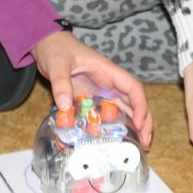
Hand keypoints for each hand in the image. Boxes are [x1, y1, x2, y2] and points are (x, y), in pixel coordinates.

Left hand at [31, 30, 152, 148]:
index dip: (140, 105)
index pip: (133, 88)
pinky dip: (111, 127)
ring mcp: (101, 91)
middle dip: (144, 121)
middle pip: (134, 102)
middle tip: (145, 143)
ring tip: (136, 147)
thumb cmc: (56, 49)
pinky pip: (105, 114)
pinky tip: (111, 141)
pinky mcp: (92, 98)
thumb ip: (61, 83)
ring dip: (132, 126)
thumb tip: (66, 106)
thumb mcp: (57, 64)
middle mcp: (109, 82)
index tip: (139, 123)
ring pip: (124, 109)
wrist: (47, 45)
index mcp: (108, 71)